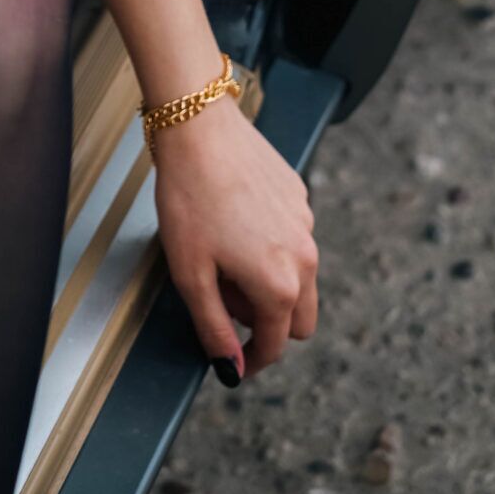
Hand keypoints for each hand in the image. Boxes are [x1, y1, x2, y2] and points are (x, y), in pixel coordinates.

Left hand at [149, 93, 317, 378]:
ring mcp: (305, 223)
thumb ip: (214, 328)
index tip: (231, 358)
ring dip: (271, 283)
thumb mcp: (190, 273)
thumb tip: (231, 368)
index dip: (250, 359)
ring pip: (300, 277)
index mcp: (280, 285)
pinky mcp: (299, 194)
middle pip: (301, 319)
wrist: (198, 125)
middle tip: (223, 297)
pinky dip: (272, 245)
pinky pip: (293, 237)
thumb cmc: (189, 197)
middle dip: (267, 322)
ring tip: (224, 254)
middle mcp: (305, 257)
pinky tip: (233, 219)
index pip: (275, 344)